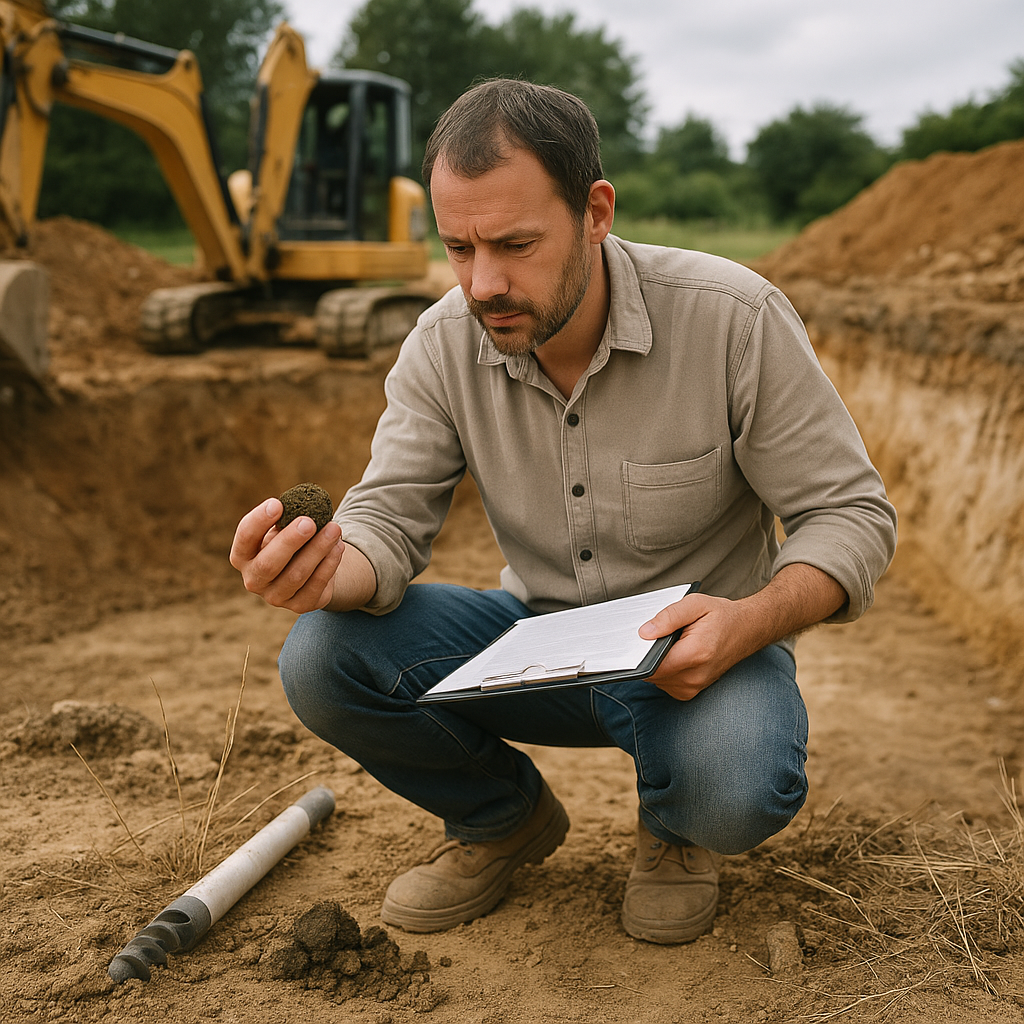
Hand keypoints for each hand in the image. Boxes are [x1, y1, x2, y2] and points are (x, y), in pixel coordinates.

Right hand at [229, 498, 345, 612]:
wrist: (310, 568)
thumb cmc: (291, 541)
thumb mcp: (283, 528)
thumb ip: (287, 519)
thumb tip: (305, 507)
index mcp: (243, 556)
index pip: (245, 538)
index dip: (259, 521)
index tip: (277, 504)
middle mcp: (254, 580)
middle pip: (268, 564)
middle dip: (290, 541)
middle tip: (309, 522)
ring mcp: (275, 597)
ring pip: (296, 575)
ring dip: (317, 550)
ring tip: (334, 529)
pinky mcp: (299, 605)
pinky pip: (315, 586)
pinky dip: (329, 564)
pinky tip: (338, 546)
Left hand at [639, 593, 760, 700]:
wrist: (747, 629)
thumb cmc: (722, 616)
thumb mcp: (695, 604)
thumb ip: (668, 617)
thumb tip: (644, 633)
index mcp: (695, 654)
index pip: (652, 666)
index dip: (638, 656)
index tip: (632, 644)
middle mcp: (694, 676)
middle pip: (651, 673)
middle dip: (647, 656)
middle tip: (654, 636)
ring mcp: (693, 687)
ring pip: (656, 680)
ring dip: (656, 663)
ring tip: (670, 643)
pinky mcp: (691, 691)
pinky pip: (665, 683)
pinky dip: (663, 669)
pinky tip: (673, 654)